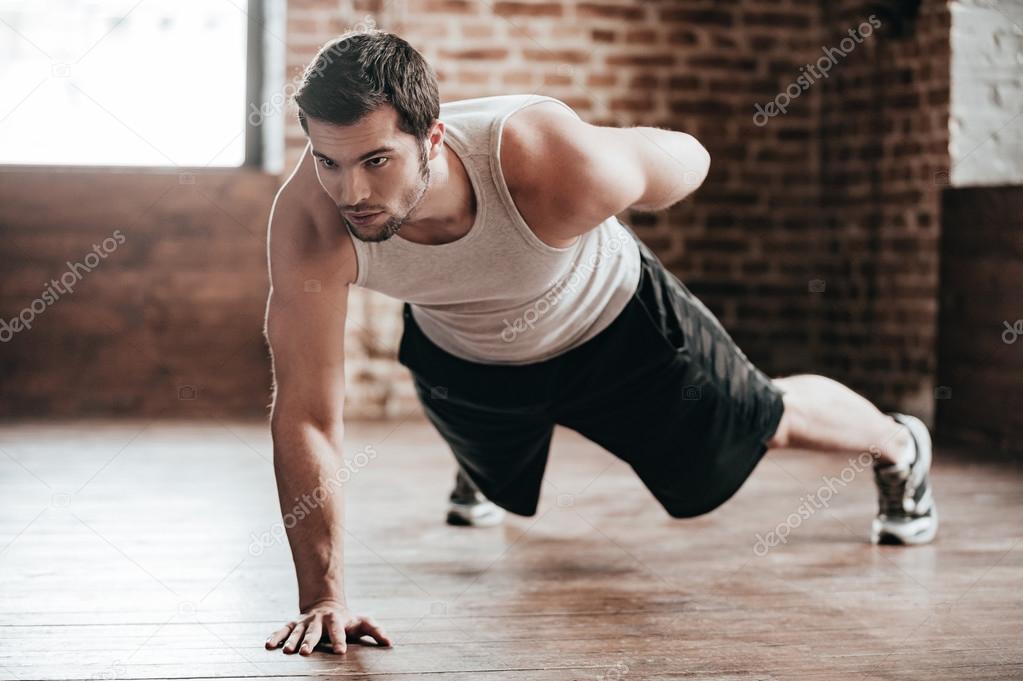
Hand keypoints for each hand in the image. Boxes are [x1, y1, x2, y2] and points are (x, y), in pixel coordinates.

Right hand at [265, 599, 392, 654]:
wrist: (326, 605)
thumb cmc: (347, 620)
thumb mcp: (361, 622)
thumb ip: (375, 631)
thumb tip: (390, 643)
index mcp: (336, 619)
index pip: (338, 629)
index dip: (339, 639)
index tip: (340, 651)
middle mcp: (318, 620)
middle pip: (314, 631)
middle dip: (310, 641)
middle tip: (304, 652)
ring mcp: (305, 622)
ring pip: (297, 631)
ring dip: (291, 640)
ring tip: (287, 651)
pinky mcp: (293, 624)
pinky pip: (282, 630)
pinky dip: (275, 637)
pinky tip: (268, 646)